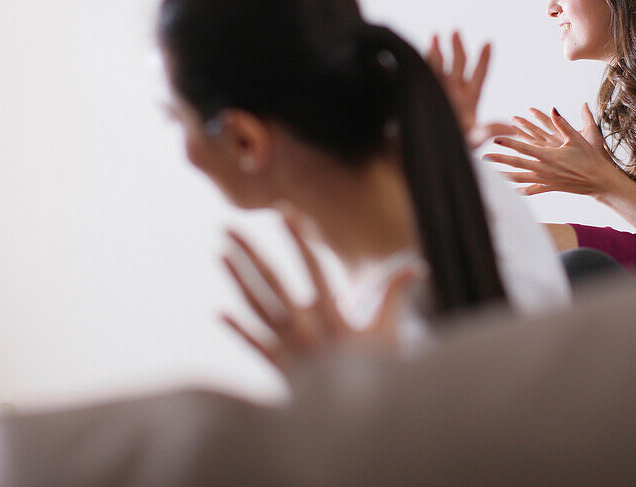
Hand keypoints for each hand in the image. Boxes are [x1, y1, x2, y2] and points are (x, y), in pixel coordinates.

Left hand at [220, 219, 414, 375]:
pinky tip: (220, 313)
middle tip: (227, 226)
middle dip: (250, 253)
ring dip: (236, 280)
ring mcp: (289, 351)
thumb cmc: (379, 374)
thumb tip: (416, 266)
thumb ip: (394, 295)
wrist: (359, 424)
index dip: (298, 238)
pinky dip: (239, 330)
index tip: (284, 212)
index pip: (313, 268)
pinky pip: (255, 347)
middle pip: (272, 283)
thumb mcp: (390, 332)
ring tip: (219, 253)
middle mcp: (307, 331)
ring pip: (256, 309)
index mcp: (334, 318)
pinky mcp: (280, 370)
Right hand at [425, 31, 514, 146]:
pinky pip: (426, 72)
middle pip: (459, 64)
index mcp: (471, 99)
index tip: (488, 43)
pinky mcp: (425, 91)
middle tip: (456, 31)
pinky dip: (425, 60)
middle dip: (458, 47)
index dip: (483, 60)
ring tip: (436, 35)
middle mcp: (455, 91)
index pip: (479, 75)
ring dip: (439, 49)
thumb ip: (489, 131)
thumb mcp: (473, 139)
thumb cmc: (454, 146)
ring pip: (441, 65)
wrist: (430, 151)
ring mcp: (440, 90)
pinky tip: (420, 51)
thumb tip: (511, 129)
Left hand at [483, 105, 626, 196]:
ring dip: (503, 175)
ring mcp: (546, 180)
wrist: (600, 181)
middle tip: (483, 157)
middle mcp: (544, 169)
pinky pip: (531, 190)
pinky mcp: (550, 187)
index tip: (495, 138)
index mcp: (549, 155)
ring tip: (490, 174)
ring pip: (520, 178)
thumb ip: (563, 123)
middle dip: (499, 160)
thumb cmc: (591, 158)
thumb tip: (553, 109)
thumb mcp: (578, 138)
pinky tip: (508, 192)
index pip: (524, 147)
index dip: (509, 142)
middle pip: (516, 163)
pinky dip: (518, 190)